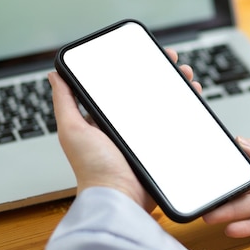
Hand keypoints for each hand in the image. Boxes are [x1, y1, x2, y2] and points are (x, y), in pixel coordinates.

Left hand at [49, 49, 200, 211]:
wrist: (120, 197)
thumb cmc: (92, 168)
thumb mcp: (71, 129)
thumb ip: (64, 101)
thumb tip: (55, 73)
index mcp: (106, 118)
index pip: (123, 85)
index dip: (135, 66)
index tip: (147, 52)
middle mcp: (128, 126)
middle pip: (150, 91)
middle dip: (163, 73)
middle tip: (173, 60)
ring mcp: (148, 136)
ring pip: (168, 104)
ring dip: (179, 87)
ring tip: (187, 76)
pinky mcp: (165, 147)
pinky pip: (180, 124)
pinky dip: (189, 109)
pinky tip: (195, 98)